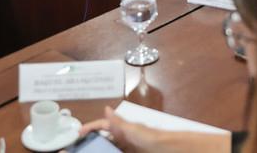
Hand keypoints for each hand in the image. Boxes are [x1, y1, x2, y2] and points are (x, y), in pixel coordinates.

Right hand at [74, 107, 228, 152]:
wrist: (182, 151)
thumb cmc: (162, 141)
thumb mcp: (141, 133)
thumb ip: (123, 124)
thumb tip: (106, 109)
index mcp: (128, 131)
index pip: (104, 127)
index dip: (89, 129)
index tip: (74, 136)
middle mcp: (129, 140)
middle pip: (104, 142)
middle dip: (90, 144)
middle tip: (75, 149)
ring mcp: (132, 148)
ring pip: (112, 148)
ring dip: (100, 149)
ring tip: (86, 151)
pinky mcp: (136, 151)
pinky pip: (121, 150)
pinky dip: (112, 151)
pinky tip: (105, 152)